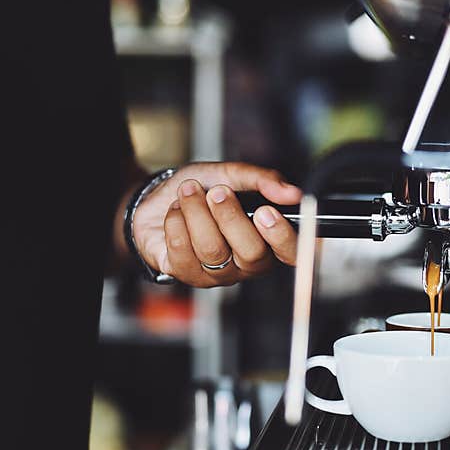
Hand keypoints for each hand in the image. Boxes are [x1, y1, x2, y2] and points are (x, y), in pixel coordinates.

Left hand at [132, 162, 301, 286]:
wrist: (157, 198)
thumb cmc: (200, 189)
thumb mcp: (232, 175)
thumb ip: (263, 180)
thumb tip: (292, 192)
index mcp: (268, 240)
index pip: (291, 253)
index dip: (282, 237)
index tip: (266, 211)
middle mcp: (247, 263)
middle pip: (252, 253)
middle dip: (230, 216)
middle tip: (217, 192)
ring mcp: (218, 273)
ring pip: (213, 250)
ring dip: (196, 212)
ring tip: (188, 192)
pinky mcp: (187, 275)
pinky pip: (183, 250)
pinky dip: (176, 221)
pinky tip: (176, 212)